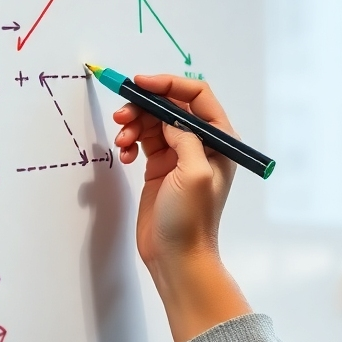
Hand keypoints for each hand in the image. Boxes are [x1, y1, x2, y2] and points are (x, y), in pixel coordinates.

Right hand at [113, 74, 250, 341]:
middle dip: (144, 104)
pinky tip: (124, 156)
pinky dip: (130, 141)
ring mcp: (179, 154)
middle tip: (122, 115)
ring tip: (121, 140)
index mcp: (220, 139)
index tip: (140, 83)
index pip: (196, 95)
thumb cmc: (191, 219)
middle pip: (170, 105)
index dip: (168, 84)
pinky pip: (142, 140)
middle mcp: (201, 142)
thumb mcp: (194, 173)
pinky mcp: (160, 167)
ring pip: (152, 121)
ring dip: (133, 123)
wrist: (177, 257)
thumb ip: (184, 137)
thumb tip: (168, 114)